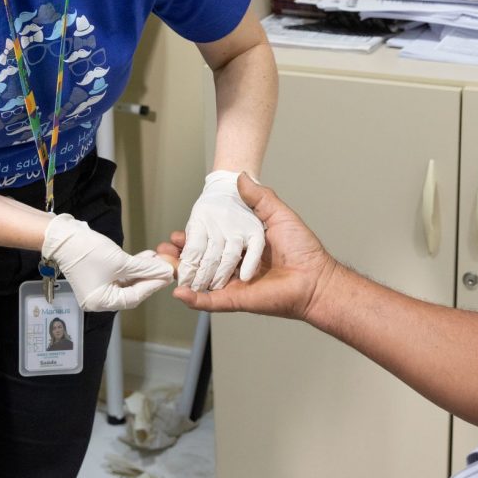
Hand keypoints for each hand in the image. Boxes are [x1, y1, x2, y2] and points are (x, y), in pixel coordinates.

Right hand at [42, 214, 174, 311]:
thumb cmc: (86, 251)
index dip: (153, 285)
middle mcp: (99, 299)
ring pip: (128, 281)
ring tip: (158, 259)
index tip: (168, 276)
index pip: (134, 297)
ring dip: (143, 270)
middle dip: (149, 278)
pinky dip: (133, 267)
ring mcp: (99, 287)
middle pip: (132, 291)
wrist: (63, 236)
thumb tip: (165, 271)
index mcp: (101, 302)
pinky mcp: (99, 275)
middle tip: (167, 269)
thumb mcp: (120, 261)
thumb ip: (145, 268)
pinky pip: (120, 274)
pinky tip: (146, 257)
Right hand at [158, 175, 335, 319]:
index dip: (193, 238)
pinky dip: (194, 298)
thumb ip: (259, 197)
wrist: (314, 276)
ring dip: (181, 275)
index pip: (212, 243)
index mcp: (243, 248)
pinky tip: (178, 292)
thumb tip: (241, 176)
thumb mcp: (278, 214)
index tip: (178, 232)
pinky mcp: (237, 300)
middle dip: (180, 256)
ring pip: (201, 281)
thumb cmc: (302, 248)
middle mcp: (236, 267)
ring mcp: (235, 285)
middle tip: (163, 250)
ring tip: (162, 265)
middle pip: (201, 262)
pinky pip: (211, 301)